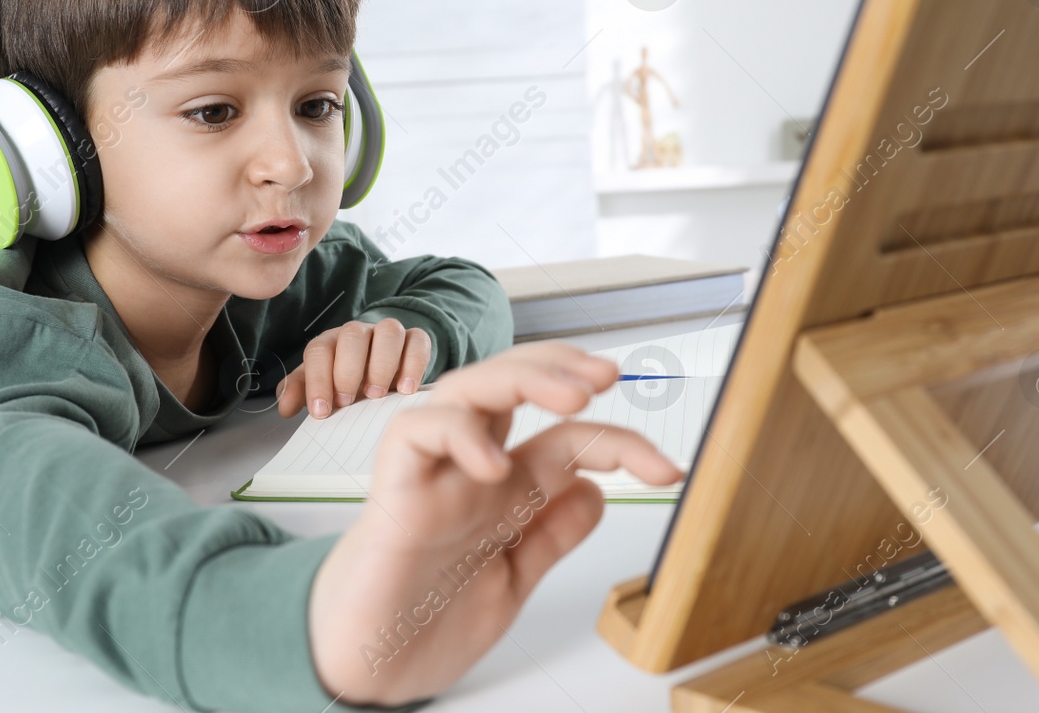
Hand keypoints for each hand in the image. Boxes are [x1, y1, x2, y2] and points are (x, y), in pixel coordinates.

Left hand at [276, 318, 432, 418]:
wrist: (386, 371)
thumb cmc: (349, 382)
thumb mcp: (323, 387)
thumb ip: (302, 393)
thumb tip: (285, 407)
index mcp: (331, 343)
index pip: (319, 351)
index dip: (318, 380)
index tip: (321, 411)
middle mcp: (359, 333)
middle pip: (352, 335)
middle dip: (348, 370)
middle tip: (348, 402)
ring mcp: (389, 334)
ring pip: (388, 332)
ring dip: (381, 364)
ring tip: (376, 396)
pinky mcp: (415, 340)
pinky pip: (418, 341)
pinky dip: (414, 363)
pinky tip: (405, 389)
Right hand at [306, 342, 684, 706]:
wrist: (369, 669)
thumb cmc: (427, 622)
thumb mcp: (513, 579)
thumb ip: (549, 534)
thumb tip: (597, 489)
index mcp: (506, 490)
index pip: (568, 438)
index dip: (621, 442)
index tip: (669, 469)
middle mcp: (472, 470)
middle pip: (514, 385)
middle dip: (563, 368)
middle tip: (608, 378)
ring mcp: (434, 474)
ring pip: (469, 388)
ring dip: (521, 378)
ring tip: (571, 396)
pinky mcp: (395, 491)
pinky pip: (416, 431)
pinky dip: (457, 432)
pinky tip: (493, 463)